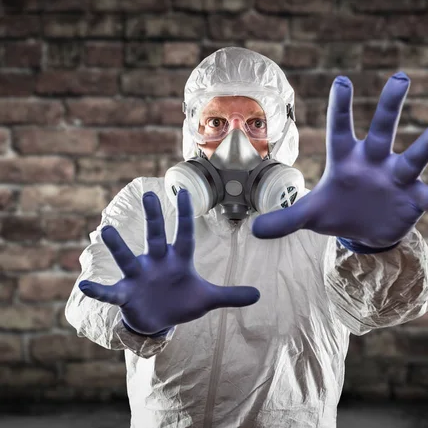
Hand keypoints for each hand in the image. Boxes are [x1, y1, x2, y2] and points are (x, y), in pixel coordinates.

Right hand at [79, 189, 259, 335]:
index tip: (183, 192)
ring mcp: (140, 277)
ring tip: (106, 230)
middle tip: (148, 194)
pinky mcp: (126, 294)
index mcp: (178, 261)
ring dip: (119, 246)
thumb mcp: (207, 300)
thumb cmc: (182, 302)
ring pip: (129, 258)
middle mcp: (157, 263)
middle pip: (154, 237)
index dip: (184, 215)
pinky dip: (99, 290)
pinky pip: (111, 291)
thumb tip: (259, 295)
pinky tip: (85, 286)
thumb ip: (230, 295)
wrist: (159, 319)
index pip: (183, 234)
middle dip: (152, 218)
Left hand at [252, 72, 427, 247]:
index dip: (341, 107)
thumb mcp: (310, 216)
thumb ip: (285, 219)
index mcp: (347, 160)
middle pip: (383, 129)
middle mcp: (375, 162)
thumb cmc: (337, 211)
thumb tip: (254, 230)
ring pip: (415, 156)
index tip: (341, 81)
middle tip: (400, 78)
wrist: (363, 230)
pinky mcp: (414, 200)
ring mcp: (397, 179)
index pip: (341, 128)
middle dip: (390, 106)